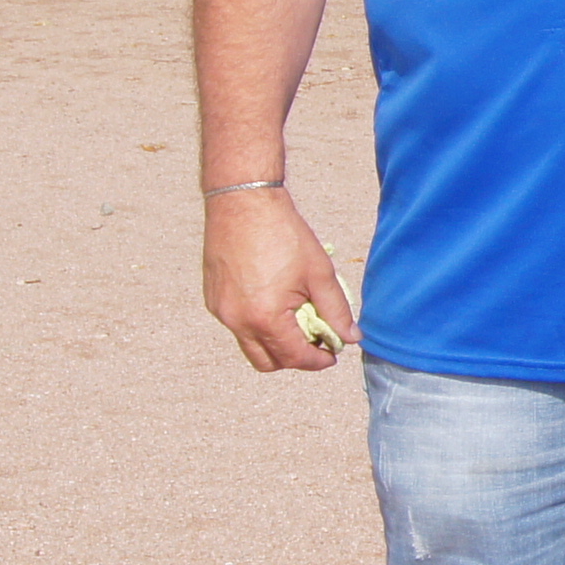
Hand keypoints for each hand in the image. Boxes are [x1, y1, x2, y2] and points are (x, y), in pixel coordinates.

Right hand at [202, 188, 358, 372]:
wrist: (243, 202)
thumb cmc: (283, 233)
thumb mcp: (320, 273)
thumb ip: (337, 310)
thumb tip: (351, 337)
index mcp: (265, 318)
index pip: (294, 358)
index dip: (318, 360)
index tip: (333, 354)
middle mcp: (237, 321)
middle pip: (267, 362)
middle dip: (294, 358)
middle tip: (316, 341)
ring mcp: (221, 311)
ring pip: (250, 345)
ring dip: (274, 342)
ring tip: (296, 320)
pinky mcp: (213, 298)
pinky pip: (236, 325)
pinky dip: (256, 325)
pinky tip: (274, 302)